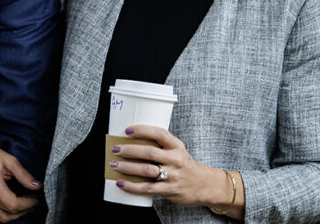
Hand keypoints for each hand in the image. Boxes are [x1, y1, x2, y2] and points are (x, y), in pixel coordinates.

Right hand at [0, 134, 41, 222]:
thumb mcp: (10, 160)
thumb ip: (24, 175)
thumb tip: (38, 186)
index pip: (14, 204)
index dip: (28, 204)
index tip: (36, 198)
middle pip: (9, 213)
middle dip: (25, 209)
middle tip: (33, 200)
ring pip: (1, 218)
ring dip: (15, 216)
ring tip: (24, 207)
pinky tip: (6, 220)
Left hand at [110, 125, 240, 214]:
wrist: (205, 185)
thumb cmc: (185, 166)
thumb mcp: (178, 151)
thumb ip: (160, 146)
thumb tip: (132, 142)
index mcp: (177, 146)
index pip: (159, 133)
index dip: (142, 130)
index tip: (127, 130)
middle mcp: (175, 159)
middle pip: (149, 152)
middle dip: (129, 150)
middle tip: (116, 148)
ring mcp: (173, 175)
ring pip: (146, 170)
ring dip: (127, 167)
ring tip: (114, 164)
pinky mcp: (169, 190)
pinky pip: (147, 188)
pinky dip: (132, 186)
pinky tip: (121, 183)